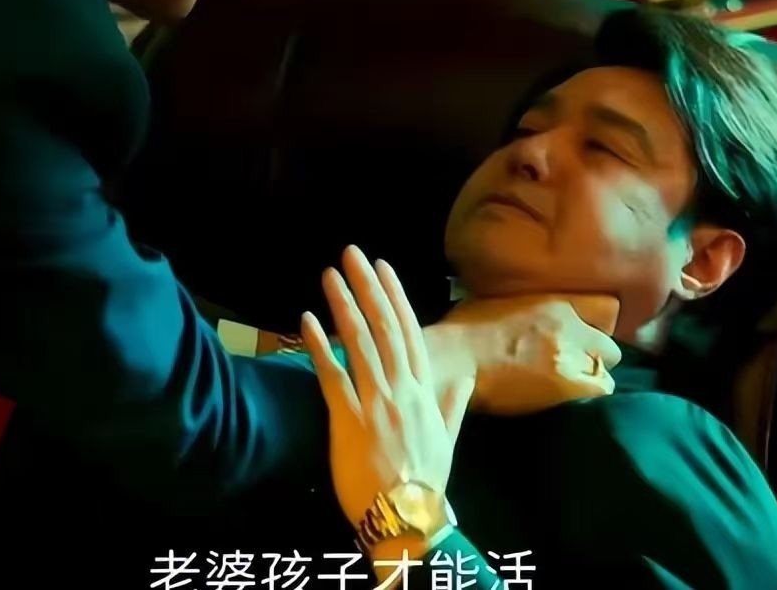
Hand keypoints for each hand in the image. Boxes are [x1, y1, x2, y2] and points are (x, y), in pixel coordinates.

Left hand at [301, 246, 473, 534]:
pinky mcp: (349, 423)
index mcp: (426, 393)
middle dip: (368, 288)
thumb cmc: (425, 485)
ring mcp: (376, 405)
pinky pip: (332, 378)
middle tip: (351, 254)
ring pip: (360, 345)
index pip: (410, 334)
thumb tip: (469, 377)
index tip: (383, 267)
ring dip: (344, 306)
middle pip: (384, 329)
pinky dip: (320, 348)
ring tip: (330, 276)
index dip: (395, 297)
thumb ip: (454, 406)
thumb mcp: (448, 442)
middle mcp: (402, 392)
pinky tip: (307, 322)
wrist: (408, 521)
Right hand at [426, 295, 622, 414]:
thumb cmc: (463, 331)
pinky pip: (600, 390)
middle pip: (609, 345)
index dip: (599, 325)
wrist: (453, 360)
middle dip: (596, 356)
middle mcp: (569, 327)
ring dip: (591, 378)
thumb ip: (526, 307)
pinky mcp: (566, 386)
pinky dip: (589, 395)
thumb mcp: (499, 301)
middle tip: (575, 365)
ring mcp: (570, 357)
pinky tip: (570, 397)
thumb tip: (530, 313)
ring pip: (606, 371)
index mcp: (553, 303)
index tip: (586, 335)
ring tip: (569, 386)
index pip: (606, 308)